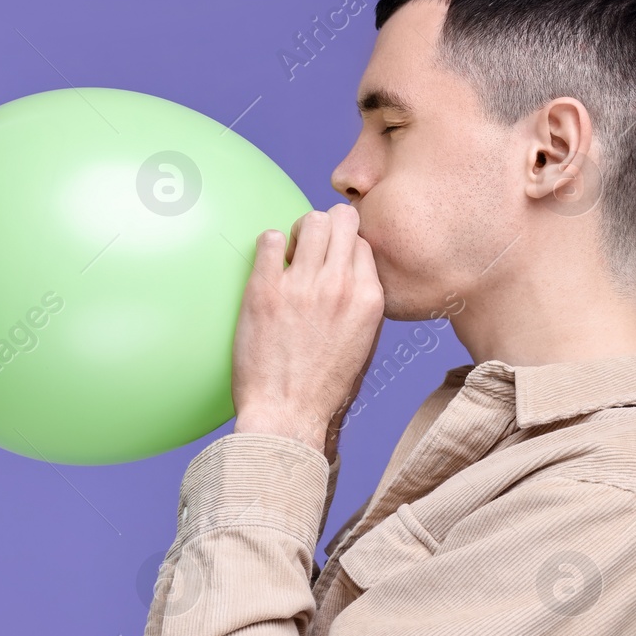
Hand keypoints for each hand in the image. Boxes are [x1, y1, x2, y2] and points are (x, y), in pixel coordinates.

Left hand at [232, 203, 384, 455]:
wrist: (287, 415)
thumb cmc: (324, 388)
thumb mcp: (363, 345)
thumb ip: (361, 305)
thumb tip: (350, 274)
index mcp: (369, 299)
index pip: (363, 242)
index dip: (344, 246)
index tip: (330, 261)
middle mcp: (340, 286)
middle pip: (341, 219)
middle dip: (325, 227)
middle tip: (308, 250)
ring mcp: (303, 286)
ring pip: (309, 221)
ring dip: (298, 232)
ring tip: (289, 256)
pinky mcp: (265, 290)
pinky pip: (269, 239)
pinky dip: (269, 246)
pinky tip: (269, 267)